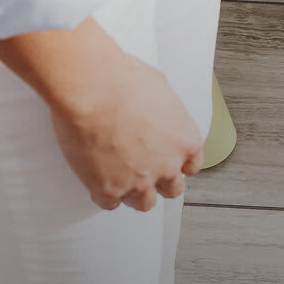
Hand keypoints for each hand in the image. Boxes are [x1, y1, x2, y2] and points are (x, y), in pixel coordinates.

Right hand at [0, 19, 203, 211]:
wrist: (92, 88)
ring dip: (134, 194)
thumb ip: (163, 109)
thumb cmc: (122, 80)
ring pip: (144, 203)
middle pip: (173, 189)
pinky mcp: (109, 189)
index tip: (169, 161)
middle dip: (160, 182)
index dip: (178, 164)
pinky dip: (104, 194)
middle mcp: (168, 165)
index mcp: (185, 141)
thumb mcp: (159, 87)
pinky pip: (109, 203)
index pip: (192, 165)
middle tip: (145, 173)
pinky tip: (97, 182)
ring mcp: (139, 181)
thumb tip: (153, 104)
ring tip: (121, 183)